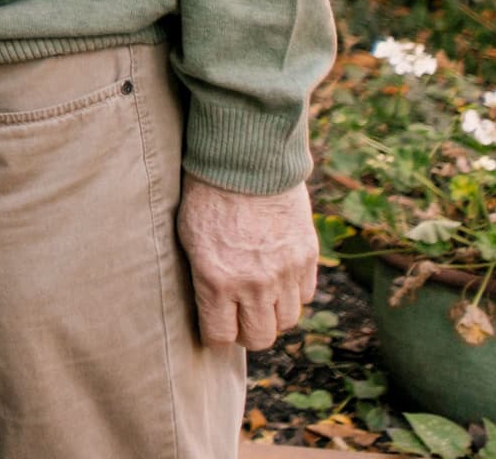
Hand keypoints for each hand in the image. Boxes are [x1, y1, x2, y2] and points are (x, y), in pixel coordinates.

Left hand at [176, 173, 319, 350]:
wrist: (244, 158)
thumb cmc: (206, 193)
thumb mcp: (189, 236)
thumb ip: (203, 278)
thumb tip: (211, 309)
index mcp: (216, 279)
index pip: (221, 336)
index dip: (217, 334)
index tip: (216, 325)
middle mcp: (253, 283)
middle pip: (259, 338)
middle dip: (247, 332)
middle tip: (240, 315)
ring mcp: (284, 272)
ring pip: (287, 322)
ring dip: (273, 313)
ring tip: (260, 295)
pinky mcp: (307, 257)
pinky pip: (305, 295)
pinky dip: (293, 292)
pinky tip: (279, 275)